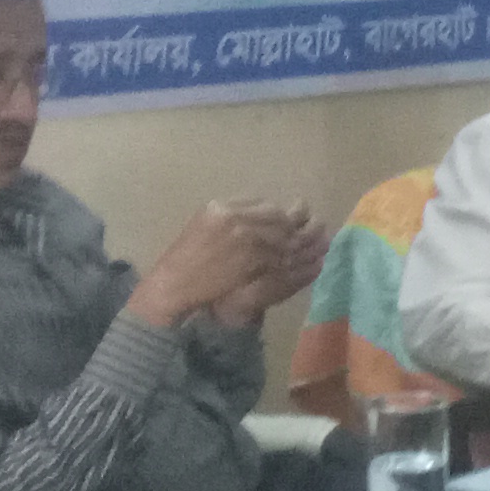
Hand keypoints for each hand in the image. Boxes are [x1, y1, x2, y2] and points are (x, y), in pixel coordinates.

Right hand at [128, 199, 308, 330]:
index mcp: (221, 208)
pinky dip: (295, 259)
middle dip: (296, 225)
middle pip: (279, 217)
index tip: (292, 220)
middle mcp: (234, 219)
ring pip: (284, 236)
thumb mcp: (204, 226)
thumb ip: (231, 217)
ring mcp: (245, 239)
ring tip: (316, 245)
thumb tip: (261, 215)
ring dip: (302, 242)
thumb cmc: (185, 259)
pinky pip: (282, 256)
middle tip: (313, 230)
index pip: (264, 205)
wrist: (173, 286)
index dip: (282, 214)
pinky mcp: (252, 260)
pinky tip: (305, 262)